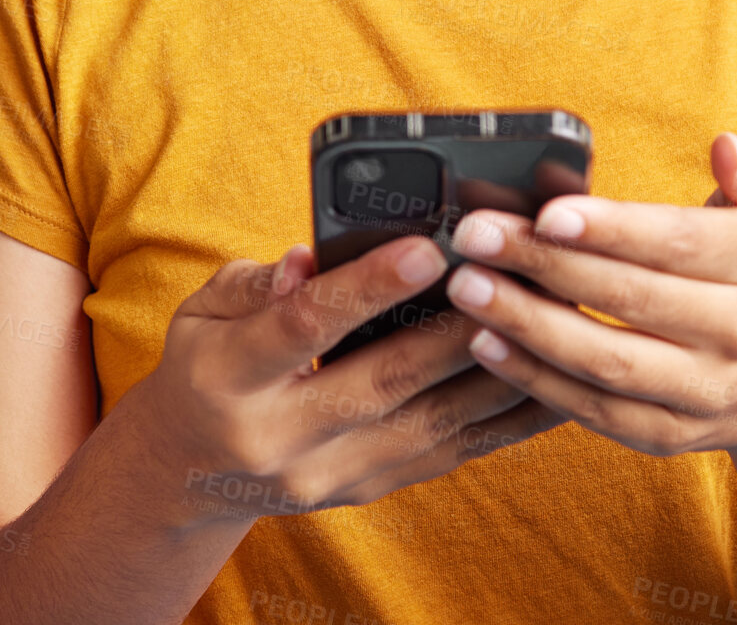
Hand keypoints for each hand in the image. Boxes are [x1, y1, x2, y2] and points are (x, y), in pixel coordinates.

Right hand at [122, 235, 568, 527]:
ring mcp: (328, 474)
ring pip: (430, 423)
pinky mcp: (369, 488)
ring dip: (496, 371)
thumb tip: (309, 258)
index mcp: (228, 379)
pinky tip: (546, 378)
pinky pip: (449, 452)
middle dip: (455, 330)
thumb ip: (256, 283)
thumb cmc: (206, 365)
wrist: (190, 470)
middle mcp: (278, 438)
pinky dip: (503, 417)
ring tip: (546, 320)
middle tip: (514, 278)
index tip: (427, 248)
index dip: (367, 288)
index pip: (303, 327)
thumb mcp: (201, 311)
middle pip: (382, 381)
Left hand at [441, 132, 736, 462]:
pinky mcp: (671, 435)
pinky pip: (597, 413)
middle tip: (474, 237)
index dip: (612, 229)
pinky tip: (487, 344)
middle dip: (545, 266)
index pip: (680, 244)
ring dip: (528, 326)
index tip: (547, 212)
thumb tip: (725, 146)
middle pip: (631, 299)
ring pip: (607, 363)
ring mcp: (707, 392)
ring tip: (467, 289)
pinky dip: (537, 381)